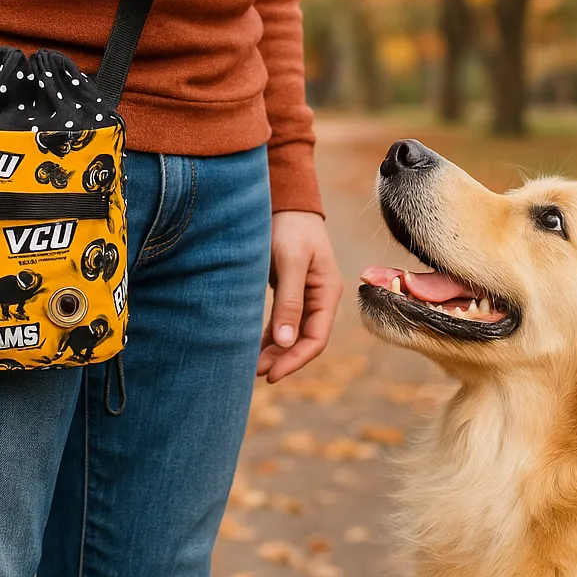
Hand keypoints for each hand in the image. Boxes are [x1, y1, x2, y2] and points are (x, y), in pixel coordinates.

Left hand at [258, 211, 343, 383]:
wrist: (285, 201)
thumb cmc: (290, 227)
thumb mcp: (291, 262)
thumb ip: (289, 301)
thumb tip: (284, 343)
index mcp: (327, 293)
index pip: (316, 338)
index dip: (294, 360)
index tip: (271, 375)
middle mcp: (319, 298)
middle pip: (303, 340)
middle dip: (281, 359)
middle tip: (253, 374)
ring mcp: (304, 296)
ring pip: (291, 334)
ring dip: (274, 351)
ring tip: (249, 365)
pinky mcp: (289, 291)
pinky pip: (281, 321)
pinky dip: (269, 336)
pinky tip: (252, 346)